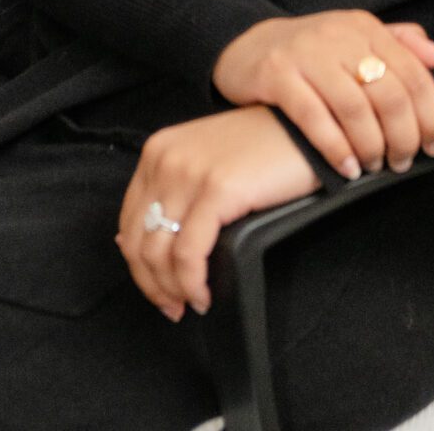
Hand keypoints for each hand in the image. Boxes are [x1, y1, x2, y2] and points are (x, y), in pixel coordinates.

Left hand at [115, 105, 319, 321]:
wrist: (305, 126)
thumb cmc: (262, 147)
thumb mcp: (205, 161)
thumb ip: (172, 192)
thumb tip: (133, 242)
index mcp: (157, 151)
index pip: (128, 221)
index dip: (139, 265)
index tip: (159, 288)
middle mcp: (165, 159)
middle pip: (138, 242)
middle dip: (152, 285)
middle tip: (174, 307)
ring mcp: (189, 173)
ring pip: (158, 254)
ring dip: (172, 290)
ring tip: (192, 303)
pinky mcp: (217, 189)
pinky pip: (189, 254)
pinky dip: (192, 284)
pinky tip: (204, 294)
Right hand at [211, 12, 433, 180]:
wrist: (246, 47)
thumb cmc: (311, 53)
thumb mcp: (354, 38)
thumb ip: (397, 44)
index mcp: (364, 28)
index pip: (414, 72)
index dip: (431, 114)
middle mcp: (338, 36)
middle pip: (388, 94)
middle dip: (403, 137)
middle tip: (402, 163)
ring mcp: (305, 53)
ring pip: (353, 107)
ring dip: (371, 146)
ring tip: (374, 167)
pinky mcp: (276, 73)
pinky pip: (313, 117)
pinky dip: (335, 148)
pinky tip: (347, 169)